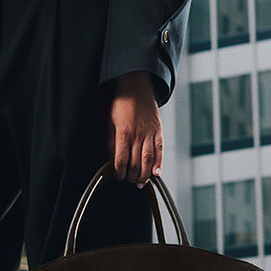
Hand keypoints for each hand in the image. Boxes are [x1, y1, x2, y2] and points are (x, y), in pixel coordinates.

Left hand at [109, 73, 162, 187]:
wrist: (136, 89)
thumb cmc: (122, 105)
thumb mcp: (110, 123)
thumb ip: (111, 142)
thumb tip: (112, 159)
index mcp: (124, 133)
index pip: (121, 160)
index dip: (119, 173)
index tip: (118, 176)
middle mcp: (138, 135)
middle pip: (136, 164)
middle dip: (132, 176)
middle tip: (129, 180)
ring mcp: (150, 134)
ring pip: (149, 160)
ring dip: (145, 174)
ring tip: (141, 181)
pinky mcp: (159, 132)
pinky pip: (160, 151)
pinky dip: (159, 163)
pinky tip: (156, 173)